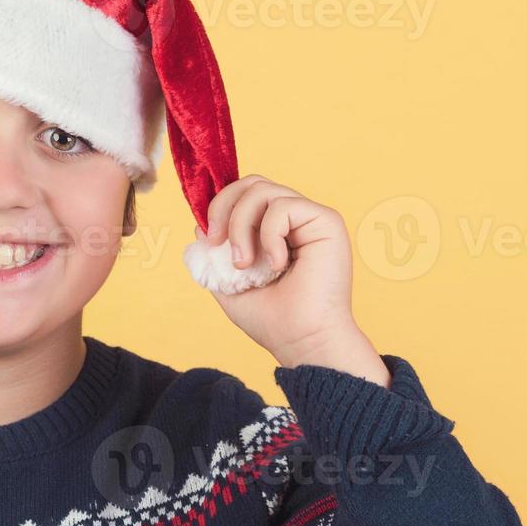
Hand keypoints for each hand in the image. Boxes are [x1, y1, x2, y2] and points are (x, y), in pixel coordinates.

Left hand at [198, 174, 388, 382]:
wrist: (302, 341)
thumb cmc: (273, 320)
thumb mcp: (227, 285)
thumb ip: (213, 255)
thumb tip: (200, 225)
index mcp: (275, 231)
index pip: (244, 195)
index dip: (220, 207)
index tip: (209, 239)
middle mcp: (294, 221)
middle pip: (251, 183)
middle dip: (223, 207)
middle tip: (217, 242)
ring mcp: (311, 219)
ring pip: (263, 190)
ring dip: (241, 225)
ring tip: (245, 264)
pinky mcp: (327, 221)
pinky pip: (284, 206)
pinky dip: (269, 235)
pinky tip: (278, 264)